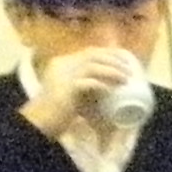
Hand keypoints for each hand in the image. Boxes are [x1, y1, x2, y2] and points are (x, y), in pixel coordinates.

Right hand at [20, 46, 139, 141]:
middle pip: (93, 55)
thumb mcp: (75, 92)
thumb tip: (111, 87)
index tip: (126, 59)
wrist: (40, 121)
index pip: (90, 51)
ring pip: (93, 66)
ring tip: (126, 78)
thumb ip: (88, 86)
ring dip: (112, 71)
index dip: (110, 53)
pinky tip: (112, 89)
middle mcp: (62, 65)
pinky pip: (88, 83)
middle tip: (130, 69)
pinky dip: (102, 85)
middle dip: (115, 60)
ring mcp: (63, 75)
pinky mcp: (66, 89)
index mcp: (63, 63)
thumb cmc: (59, 110)